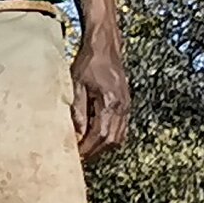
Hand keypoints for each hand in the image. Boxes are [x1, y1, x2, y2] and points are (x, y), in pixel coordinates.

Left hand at [70, 39, 130, 158]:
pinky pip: (122, 128)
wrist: (105, 46)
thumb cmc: (89, 62)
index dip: (87, 148)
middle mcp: (122, 107)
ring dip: (103, 146)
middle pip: (112, 139)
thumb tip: (77, 132)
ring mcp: (127, 106)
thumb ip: (77, 109)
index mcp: (110, 102)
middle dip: (95, 151)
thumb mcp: (76, 84)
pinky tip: (98, 137)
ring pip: (119, 136)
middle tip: (79, 156)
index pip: (100, 134)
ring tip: (87, 149)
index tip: (76, 155)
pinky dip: (111, 137)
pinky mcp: (127, 103)